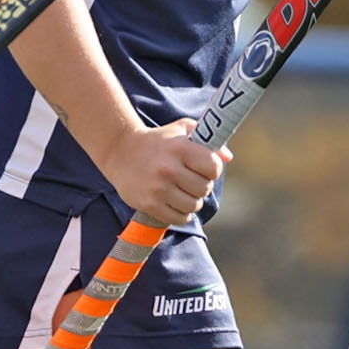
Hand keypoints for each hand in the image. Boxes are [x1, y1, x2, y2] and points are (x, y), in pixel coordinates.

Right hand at [96, 119, 229, 225]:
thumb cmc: (158, 140)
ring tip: (184, 192)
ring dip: (193, 201)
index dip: (213, 169)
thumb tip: (228, 158)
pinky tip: (175, 202)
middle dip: (202, 186)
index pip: (213, 168)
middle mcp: (169, 169)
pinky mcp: (149, 204)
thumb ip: (208, 140)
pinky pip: (178, 218)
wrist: (120, 151)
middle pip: (205, 189)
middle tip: (192, 180)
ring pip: (194, 206)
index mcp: (180, 148)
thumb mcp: (182, 130)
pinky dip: (181, 214)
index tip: (205, 168)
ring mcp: (158, 188)